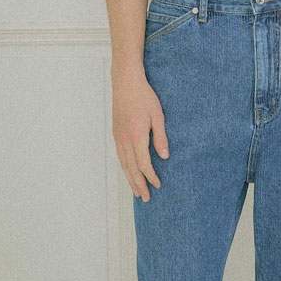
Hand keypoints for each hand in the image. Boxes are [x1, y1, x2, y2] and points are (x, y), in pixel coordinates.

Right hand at [113, 77, 169, 200]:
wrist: (125, 82)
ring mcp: (118, 137)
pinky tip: (129, 173)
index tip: (158, 185)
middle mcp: (125, 140)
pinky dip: (125, 168)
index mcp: (136, 136)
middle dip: (139, 185)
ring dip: (130, 179)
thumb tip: (164, 156)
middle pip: (131, 169)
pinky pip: (120, 156)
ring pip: (124, 164)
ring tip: (136, 191)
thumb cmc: (144, 96)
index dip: (151, 177)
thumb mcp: (157, 115)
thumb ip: (160, 137)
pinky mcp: (116, 134)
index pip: (143, 164)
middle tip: (145, 198)